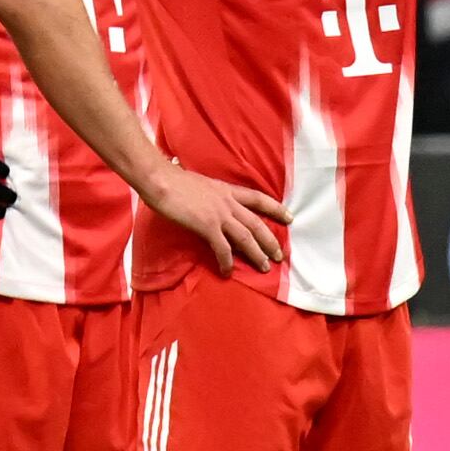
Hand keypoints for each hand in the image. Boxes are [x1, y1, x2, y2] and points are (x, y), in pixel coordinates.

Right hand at [138, 163, 293, 276]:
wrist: (160, 179)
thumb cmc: (172, 179)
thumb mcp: (199, 183)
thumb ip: (208, 194)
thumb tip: (207, 202)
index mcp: (226, 190)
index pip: (258, 199)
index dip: (276, 208)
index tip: (289, 217)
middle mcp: (227, 202)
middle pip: (257, 223)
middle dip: (270, 240)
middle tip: (279, 255)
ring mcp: (218, 214)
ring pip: (246, 237)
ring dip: (256, 254)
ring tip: (264, 267)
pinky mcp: (207, 226)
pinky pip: (222, 248)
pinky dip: (227, 261)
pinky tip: (228, 271)